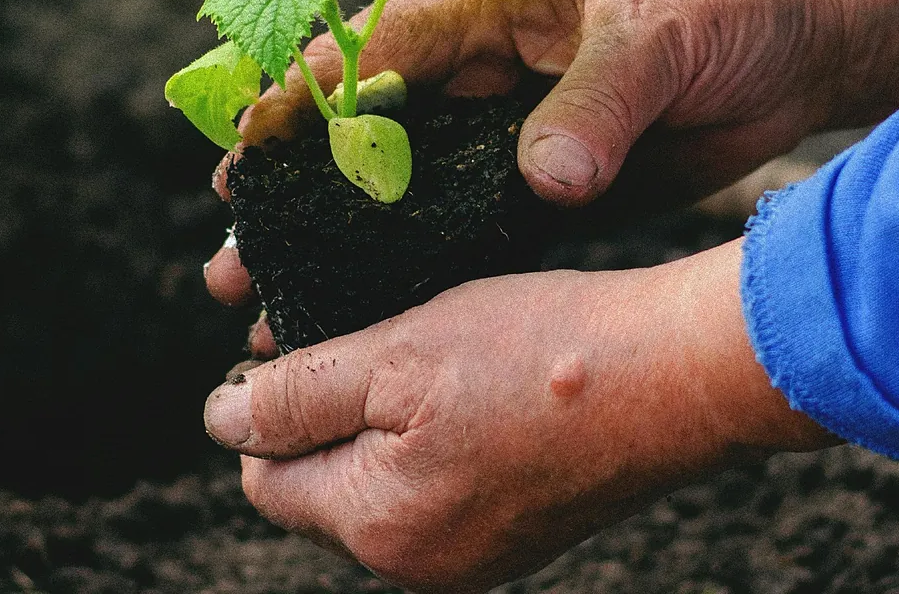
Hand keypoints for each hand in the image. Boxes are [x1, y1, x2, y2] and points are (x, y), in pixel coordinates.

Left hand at [204, 240, 836, 592]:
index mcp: (379, 527)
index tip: (307, 344)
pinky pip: (443, 484)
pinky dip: (439, 434)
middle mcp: (423, 562)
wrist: (678, 375)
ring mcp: (479, 553)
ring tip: (431, 353)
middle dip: (331, 413)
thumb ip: (297, 396)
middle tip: (376, 336)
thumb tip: (220, 422)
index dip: (270, 405)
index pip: (269, 477)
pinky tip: (476, 384)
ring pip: (384, 481)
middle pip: (325, 485)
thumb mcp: (395, 355)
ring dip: (387, 419)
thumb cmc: (539, 354)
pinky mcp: (521, 528)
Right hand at [207, 0, 898, 306]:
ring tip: (280, 305)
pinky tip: (376, 317)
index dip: (301, 101)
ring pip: (405, 198)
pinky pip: (471, 235)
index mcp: (490, 9)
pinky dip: (424, 276)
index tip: (245, 154)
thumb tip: (546, 180)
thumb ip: (597, 101)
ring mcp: (511, 138)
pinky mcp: (548, 192)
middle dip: (298, 196)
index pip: (371, 49)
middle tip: (234, 254)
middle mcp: (485, 76)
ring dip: (345, 250)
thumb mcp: (660, 31)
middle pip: (366, 138)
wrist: (804, 37)